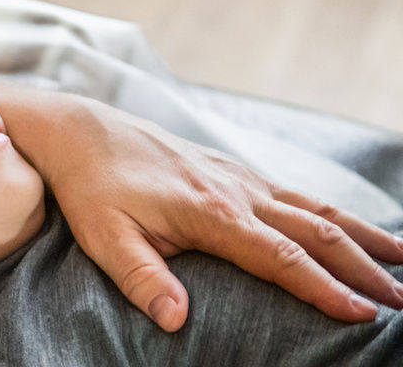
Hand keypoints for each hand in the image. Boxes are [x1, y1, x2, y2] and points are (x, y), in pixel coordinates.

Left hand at [0, 86, 402, 331]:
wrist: (82, 130)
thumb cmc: (91, 187)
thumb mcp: (104, 237)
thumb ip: (141, 278)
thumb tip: (177, 321)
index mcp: (209, 211)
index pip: (280, 256)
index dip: (323, 288)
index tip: (362, 314)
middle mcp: (234, 190)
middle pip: (313, 232)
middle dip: (362, 267)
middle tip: (401, 300)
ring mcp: (236, 175)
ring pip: (313, 207)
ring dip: (360, 235)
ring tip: (402, 259)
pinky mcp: (230, 168)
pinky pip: (293, 193)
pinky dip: (331, 213)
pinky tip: (347, 227)